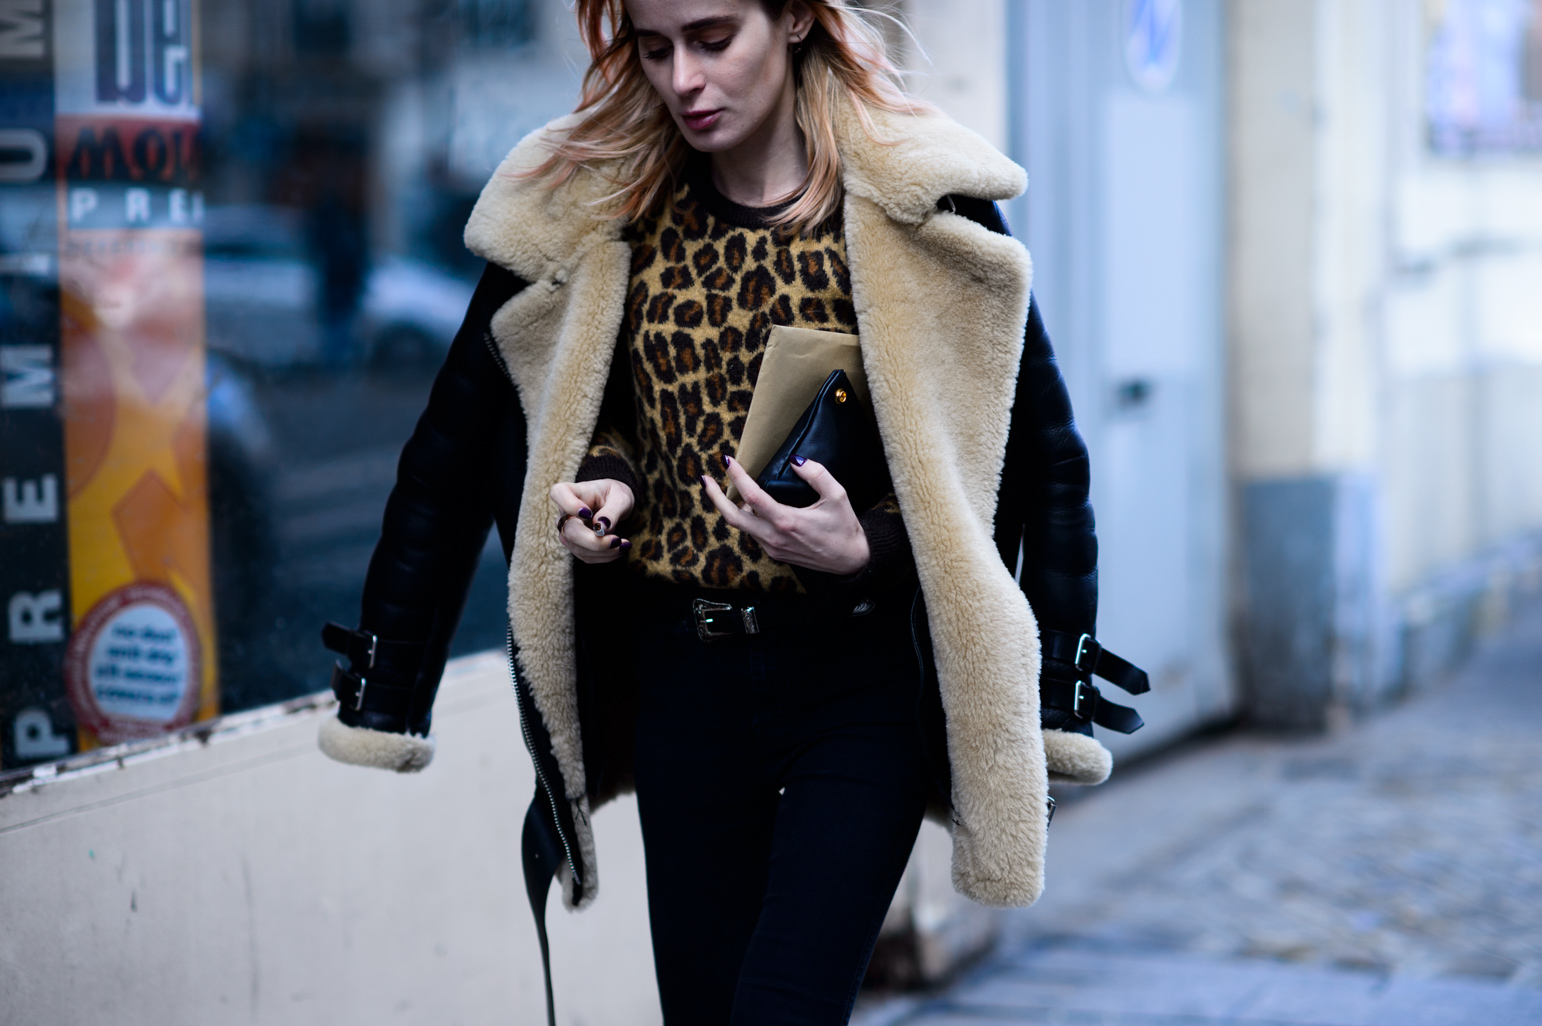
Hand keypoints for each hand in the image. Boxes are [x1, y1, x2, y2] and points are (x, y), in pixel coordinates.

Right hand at [550, 478, 634, 563]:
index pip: (558, 493)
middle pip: (569, 530)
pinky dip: (605, 556)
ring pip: (578, 548)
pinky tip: (619, 549)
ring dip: (604, 551)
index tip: (588, 513)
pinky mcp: (575, 545)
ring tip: (624, 544)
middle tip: (617, 540)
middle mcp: (565, 512)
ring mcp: (567, 531)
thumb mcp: (620, 498)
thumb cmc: (615, 496)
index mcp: (573, 491)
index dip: (569, 505)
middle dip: (594, 541)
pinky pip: (586, 556)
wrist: (615, 505)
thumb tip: (601, 528)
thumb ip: (611, 511)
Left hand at [701, 455, 869, 575]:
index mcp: (786, 522)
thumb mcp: (838, 496)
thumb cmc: (845, 528)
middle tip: (705, 479)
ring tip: (727, 489)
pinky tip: (750, 506)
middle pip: (732, 517)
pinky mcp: (775, 554)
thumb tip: (795, 460)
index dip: (737, 476)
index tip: (728, 461)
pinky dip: (746, 518)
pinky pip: (752, 533)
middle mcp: (774, 537)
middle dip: (715, 497)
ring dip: (730, 507)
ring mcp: (772, 548)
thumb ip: (817, 474)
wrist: (851, 561)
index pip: (752, 496)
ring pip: (741, 526)